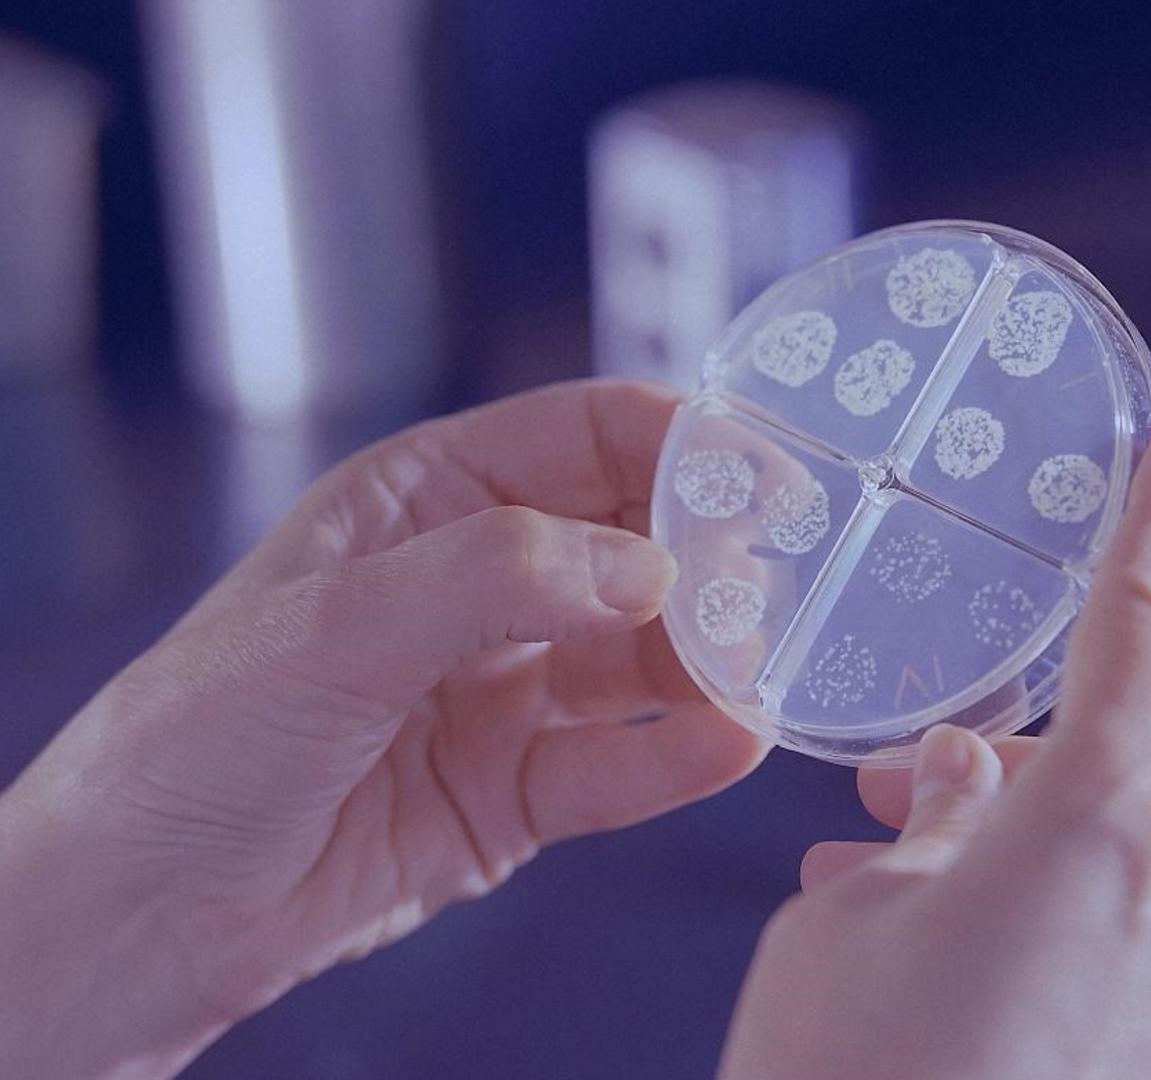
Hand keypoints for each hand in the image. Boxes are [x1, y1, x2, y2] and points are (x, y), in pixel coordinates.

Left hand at [0, 380, 767, 1077]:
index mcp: (425, 501)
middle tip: (783, 581)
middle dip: (711, 556)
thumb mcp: (339, 626)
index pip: (584, 436)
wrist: (138, 913)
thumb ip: (500, 576)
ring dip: (707, 660)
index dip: (682, 443)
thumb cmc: (195, 739)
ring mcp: (500, 692)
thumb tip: (649, 566)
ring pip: (639, 659)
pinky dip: (678, 756)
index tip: (770, 475)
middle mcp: (476, 587)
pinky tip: (731, 743)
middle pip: (633, 543)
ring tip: (766, 669)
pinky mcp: (513, 795)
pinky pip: (617, 766)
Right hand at [718, 418, 1150, 1079]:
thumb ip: (926, 832)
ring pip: (1121, 879)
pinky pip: (1138, 967)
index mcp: (1108, 837)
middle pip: (1117, 777)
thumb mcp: (844, 929)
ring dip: (1026, 876)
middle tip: (898, 802)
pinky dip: (1060, 956)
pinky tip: (965, 1001)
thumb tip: (961, 794)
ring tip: (899, 925)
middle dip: (1014, 777)